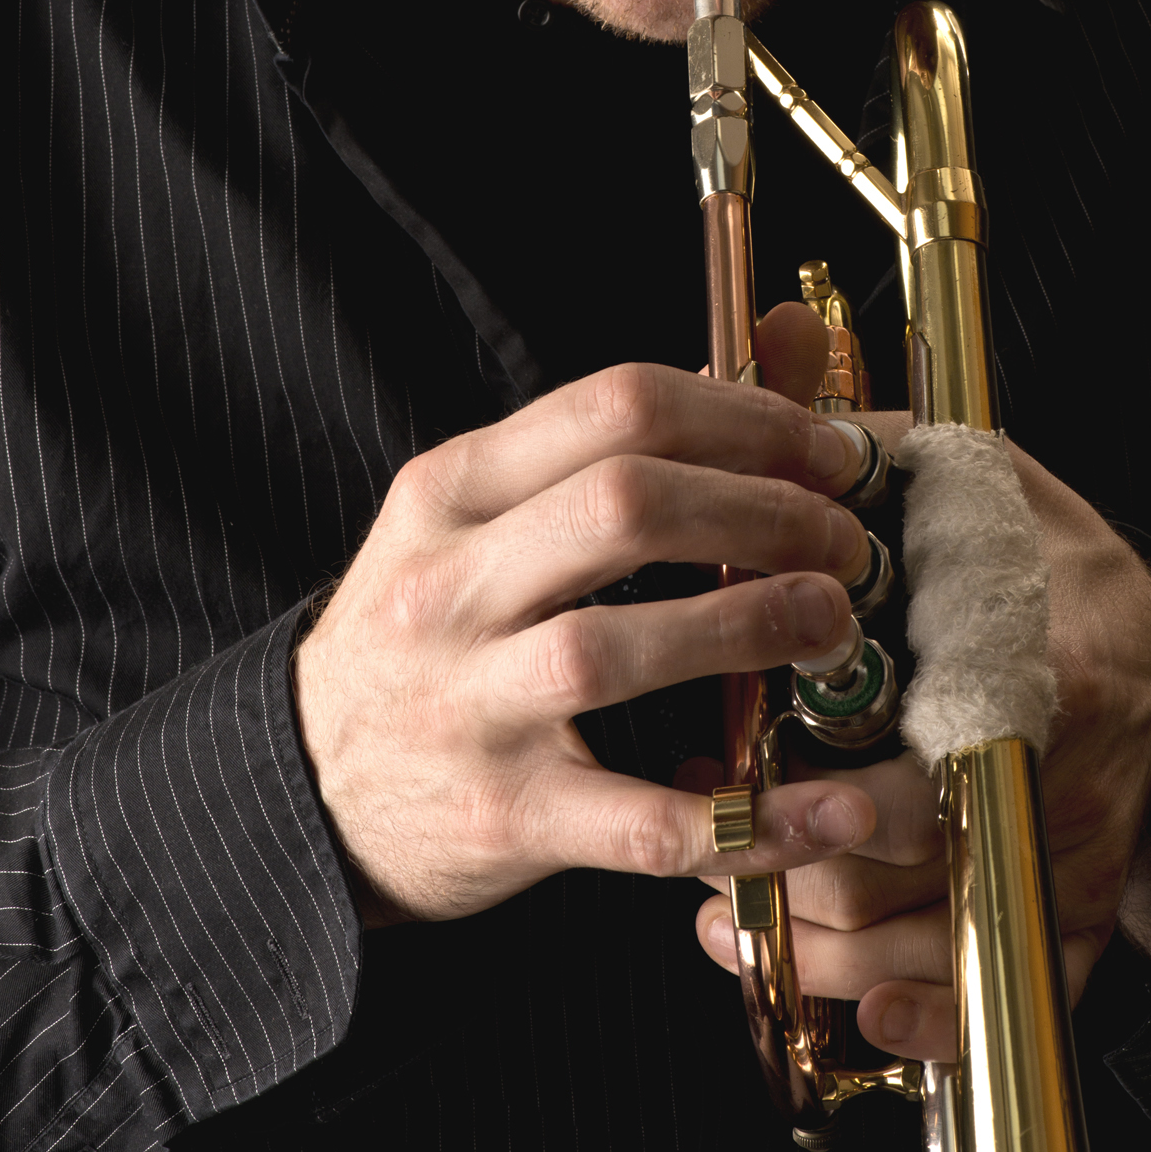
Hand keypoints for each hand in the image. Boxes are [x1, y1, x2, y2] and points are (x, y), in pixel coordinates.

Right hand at [293, 354, 882, 923]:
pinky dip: (753, 818)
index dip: (749, 416)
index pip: (615, 406)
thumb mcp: (487, 513)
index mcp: (451, 489)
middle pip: (624, 506)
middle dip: (764, 511)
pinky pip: (644, 822)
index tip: (830, 450)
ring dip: (752, 627)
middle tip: (847, 540)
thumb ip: (630, 432)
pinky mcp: (501, 818)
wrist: (303, 787)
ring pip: (615, 650)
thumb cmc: (428, 633)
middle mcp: (447, 587)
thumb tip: (787, 329)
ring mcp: (467, 705)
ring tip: (836, 626)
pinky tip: (834, 805)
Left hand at [689, 313, 1150, 1055]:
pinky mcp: (1064, 926)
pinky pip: (987, 1011)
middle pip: (906, 867)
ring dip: (813, 946)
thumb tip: (776, 331)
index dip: (858, 796)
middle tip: (713, 832)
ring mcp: (1060, 866)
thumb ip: (865, 431)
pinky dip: (910, 1025)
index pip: (945, 754)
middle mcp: (1052, 782)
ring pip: (921, 950)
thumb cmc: (1040, 564)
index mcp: (1033, 666)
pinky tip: (841, 1002)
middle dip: (797, 865)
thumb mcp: (970, 477)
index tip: (779, 792)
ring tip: (726, 906)